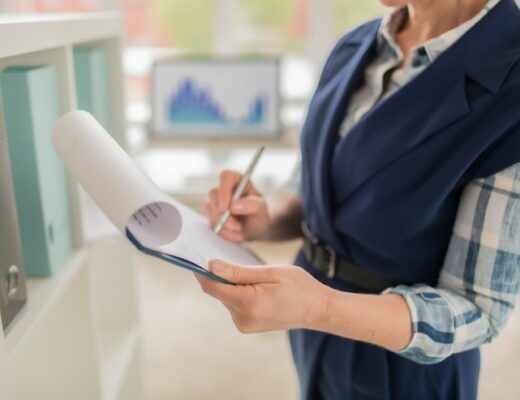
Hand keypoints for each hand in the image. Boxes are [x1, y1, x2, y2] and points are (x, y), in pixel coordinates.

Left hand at [195, 259, 329, 332]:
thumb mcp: (270, 272)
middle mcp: (242, 318)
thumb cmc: (299, 287)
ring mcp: (244, 325)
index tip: (195, 255)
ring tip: (247, 270)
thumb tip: (211, 265)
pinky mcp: (247, 325)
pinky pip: (234, 304)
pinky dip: (237, 291)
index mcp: (247, 303)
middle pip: (218, 291)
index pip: (212, 286)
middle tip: (223, 254)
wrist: (318, 310)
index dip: (201, 270)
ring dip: (229, 283)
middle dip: (218, 274)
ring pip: (226, 297)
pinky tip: (251, 282)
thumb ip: (238, 271)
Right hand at [205, 170, 270, 241]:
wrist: (257, 228)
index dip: (224, 191)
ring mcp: (216, 202)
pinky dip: (224, 232)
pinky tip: (235, 234)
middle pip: (214, 194)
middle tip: (236, 226)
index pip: (226, 176)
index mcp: (238, 181)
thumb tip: (233, 205)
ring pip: (210, 210)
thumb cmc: (260, 214)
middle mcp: (224, 189)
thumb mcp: (261, 209)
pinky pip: (212, 224)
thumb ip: (251, 204)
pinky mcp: (212, 215)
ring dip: (225, 225)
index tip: (225, 208)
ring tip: (240, 230)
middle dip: (223, 214)